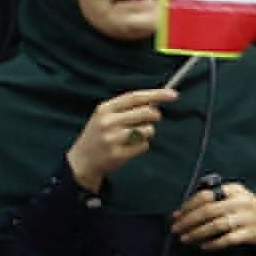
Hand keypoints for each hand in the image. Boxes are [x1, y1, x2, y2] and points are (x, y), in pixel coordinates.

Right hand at [67, 82, 182, 195]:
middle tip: (151, 120)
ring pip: (148, 130)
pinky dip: (141, 146)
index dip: (156, 94)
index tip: (173, 94)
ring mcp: (112, 139)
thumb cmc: (98, 135)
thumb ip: (126, 108)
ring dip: (147, 133)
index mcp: (104, 109)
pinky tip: (129, 148)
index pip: (135, 97)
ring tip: (133, 137)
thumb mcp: (105, 116)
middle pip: (146, 112)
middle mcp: (107, 122)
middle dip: (155, 116)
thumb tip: (155, 102)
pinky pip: (144, 145)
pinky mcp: (118, 154)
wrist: (82, 160)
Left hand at [173, 178, 255, 254]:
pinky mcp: (251, 233)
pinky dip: (214, 243)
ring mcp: (246, 218)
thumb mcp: (234, 197)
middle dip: (188, 221)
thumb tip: (182, 212)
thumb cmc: (248, 209)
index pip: (205, 195)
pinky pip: (229, 239)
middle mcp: (240, 202)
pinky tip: (204, 246)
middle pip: (208, 210)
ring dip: (197, 233)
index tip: (175, 216)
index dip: (187, 206)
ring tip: (185, 238)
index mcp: (233, 190)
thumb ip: (212, 201)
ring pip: (216, 225)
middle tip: (175, 229)